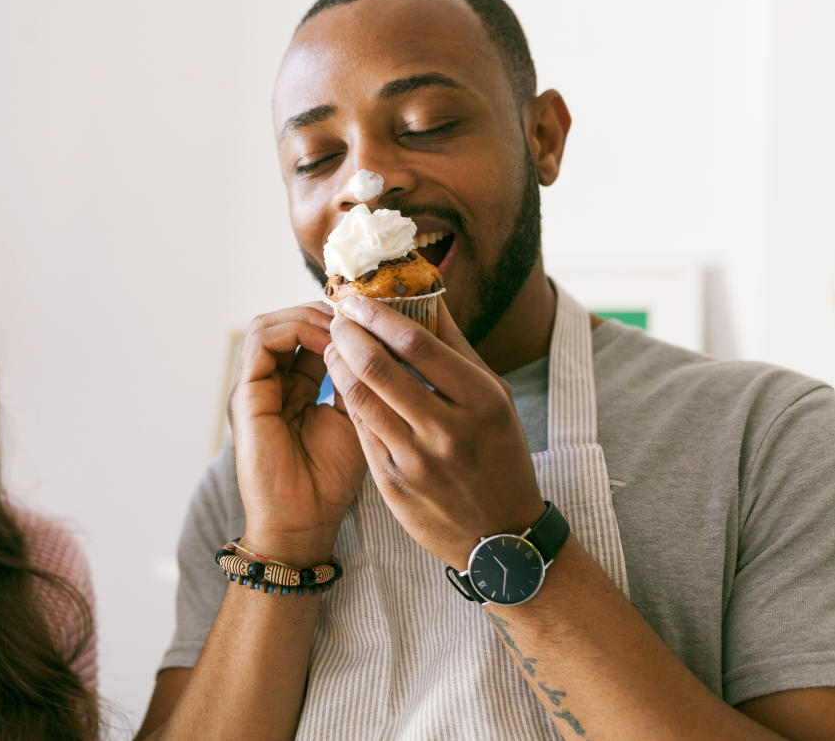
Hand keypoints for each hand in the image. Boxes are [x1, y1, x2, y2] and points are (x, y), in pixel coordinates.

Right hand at [228, 303, 366, 564]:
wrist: (302, 523)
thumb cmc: (329, 481)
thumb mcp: (354, 419)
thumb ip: (357, 383)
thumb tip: (381, 344)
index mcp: (292, 388)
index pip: (307, 337)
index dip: (338, 323)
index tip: (372, 320)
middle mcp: (268, 383)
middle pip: (286, 324)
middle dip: (324, 313)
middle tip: (360, 315)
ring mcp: (253, 387)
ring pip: (271, 324)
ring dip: (309, 317)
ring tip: (345, 326)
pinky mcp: (245, 394)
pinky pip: (262, 340)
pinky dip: (295, 330)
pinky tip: (329, 341)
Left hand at [324, 295, 543, 567]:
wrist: (500, 538)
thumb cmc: (498, 454)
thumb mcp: (495, 398)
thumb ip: (458, 349)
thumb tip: (426, 297)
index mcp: (481, 400)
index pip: (417, 343)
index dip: (379, 315)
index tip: (358, 300)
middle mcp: (448, 430)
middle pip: (379, 368)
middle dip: (349, 334)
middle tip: (338, 317)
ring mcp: (417, 460)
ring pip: (361, 398)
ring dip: (339, 364)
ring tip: (334, 345)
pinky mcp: (392, 484)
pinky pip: (361, 430)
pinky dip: (349, 400)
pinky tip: (344, 383)